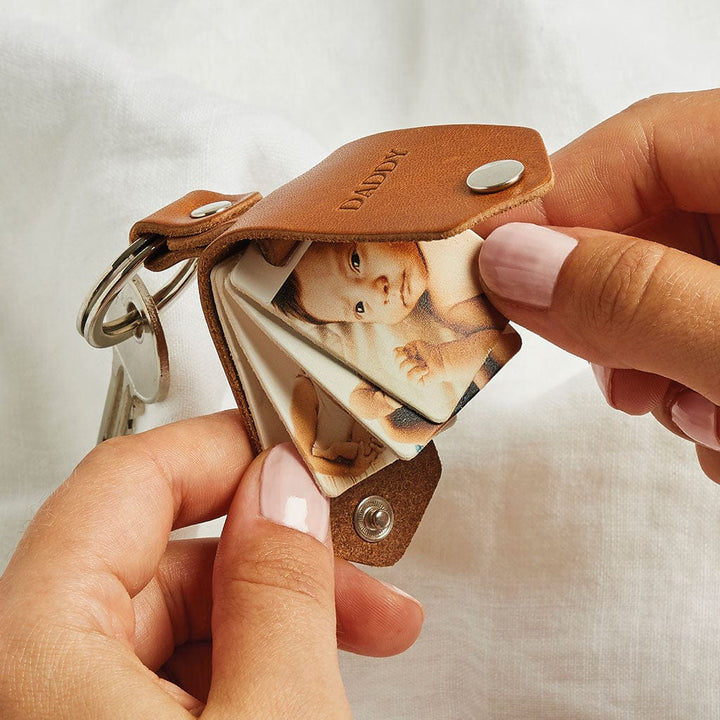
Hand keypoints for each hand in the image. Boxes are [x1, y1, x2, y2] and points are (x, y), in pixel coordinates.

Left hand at [0, 412, 422, 718]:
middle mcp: (23, 681)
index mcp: (30, 653)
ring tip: (359, 639)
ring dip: (272, 622)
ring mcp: (52, 712)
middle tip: (359, 576)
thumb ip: (280, 591)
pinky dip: (243, 674)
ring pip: (170, 623)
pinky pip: (165, 682)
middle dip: (275, 560)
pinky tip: (302, 686)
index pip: (128, 478)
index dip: (230, 453)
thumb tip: (286, 491)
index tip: (301, 455)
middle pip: (158, 556)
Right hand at [394, 340, 446, 383]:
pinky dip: (419, 371)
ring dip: (414, 363)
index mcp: (402, 358)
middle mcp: (403, 368)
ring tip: (423, 363)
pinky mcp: (415, 383)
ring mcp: (409, 376)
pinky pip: (409, 377)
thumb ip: (407, 348)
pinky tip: (426, 369)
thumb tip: (406, 359)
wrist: (442, 360)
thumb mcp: (416, 345)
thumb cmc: (429, 352)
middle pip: (397, 360)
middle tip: (418, 357)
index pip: (395, 353)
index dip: (404, 349)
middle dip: (408, 355)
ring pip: (402, 368)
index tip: (414, 351)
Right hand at [476, 90, 719, 481]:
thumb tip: (510, 262)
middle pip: (649, 220)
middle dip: (607, 310)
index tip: (475, 272)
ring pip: (671, 285)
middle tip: (603, 371)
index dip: (546, 206)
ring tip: (699, 420)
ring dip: (655, 362)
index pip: (639, 144)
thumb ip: (634, 300)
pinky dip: (696, 382)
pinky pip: (704, 325)